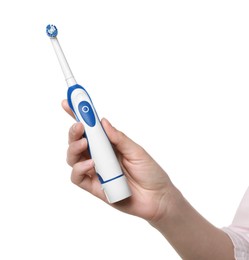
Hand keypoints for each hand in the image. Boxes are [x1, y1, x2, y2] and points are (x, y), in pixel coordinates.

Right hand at [61, 100, 174, 221]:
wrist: (157, 198)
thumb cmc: (150, 173)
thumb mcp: (136, 151)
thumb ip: (118, 138)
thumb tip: (103, 121)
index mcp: (109, 145)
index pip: (91, 129)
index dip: (78, 116)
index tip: (68, 102)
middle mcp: (100, 156)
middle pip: (77, 142)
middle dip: (74, 131)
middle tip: (78, 125)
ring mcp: (95, 171)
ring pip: (73, 158)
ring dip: (74, 148)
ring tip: (84, 143)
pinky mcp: (94, 187)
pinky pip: (77, 177)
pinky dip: (80, 168)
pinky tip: (91, 164)